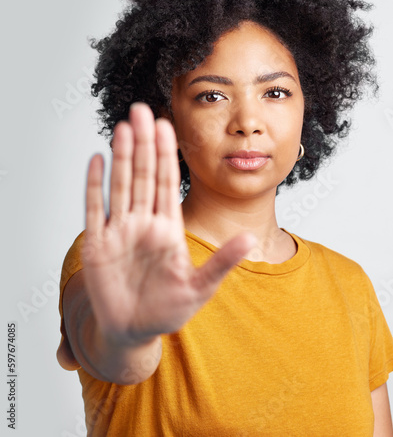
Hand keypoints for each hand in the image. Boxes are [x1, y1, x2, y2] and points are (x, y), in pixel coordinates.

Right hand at [81, 102, 254, 345]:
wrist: (134, 330)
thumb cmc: (167, 310)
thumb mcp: (200, 287)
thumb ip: (223, 262)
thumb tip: (249, 238)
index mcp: (169, 228)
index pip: (168, 183)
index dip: (168, 155)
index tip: (169, 127)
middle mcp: (144, 222)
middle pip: (143, 175)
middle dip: (144, 144)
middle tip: (143, 111)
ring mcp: (119, 230)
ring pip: (121, 185)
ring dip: (121, 156)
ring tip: (124, 127)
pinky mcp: (97, 244)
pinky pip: (94, 208)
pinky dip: (94, 185)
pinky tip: (97, 160)